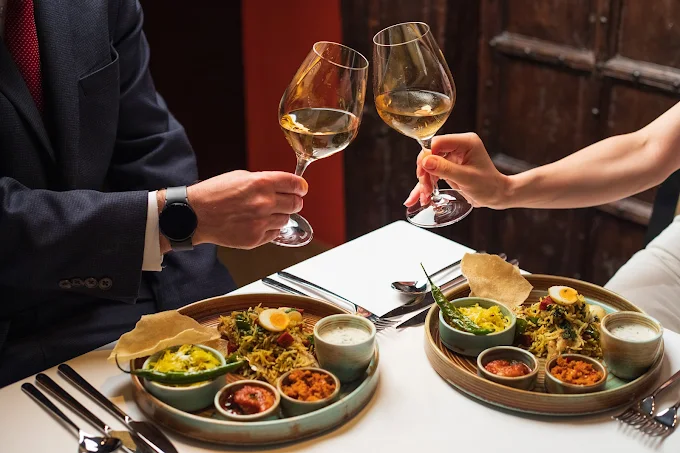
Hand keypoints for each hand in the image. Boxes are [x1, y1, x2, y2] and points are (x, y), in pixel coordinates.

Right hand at [184, 170, 306, 248]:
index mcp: (261, 183)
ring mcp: (261, 222)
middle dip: (294, 201)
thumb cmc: (213, 194)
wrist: (195, 215)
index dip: (300, 186)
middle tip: (288, 201)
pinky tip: (257, 223)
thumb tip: (281, 186)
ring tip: (264, 213)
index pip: (295, 184)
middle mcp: (264, 203)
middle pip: (296, 204)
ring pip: (286, 219)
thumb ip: (264, 181)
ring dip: (280, 216)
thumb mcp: (240, 176)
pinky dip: (270, 229)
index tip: (301, 189)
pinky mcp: (256, 238)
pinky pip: (275, 234)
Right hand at [404, 133, 510, 208]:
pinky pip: (432, 172)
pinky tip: (420, 196)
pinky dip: (427, 184)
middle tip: (426, 188)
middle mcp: (458, 146)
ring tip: (425, 196)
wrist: (496, 195)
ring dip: (425, 180)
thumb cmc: (488, 186)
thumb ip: (445, 169)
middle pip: (430, 153)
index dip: (427, 157)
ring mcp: (452, 156)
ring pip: (429, 164)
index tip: (424, 174)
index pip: (437, 143)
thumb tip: (425, 161)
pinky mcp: (448, 165)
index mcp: (465, 142)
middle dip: (425, 172)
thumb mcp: (466, 178)